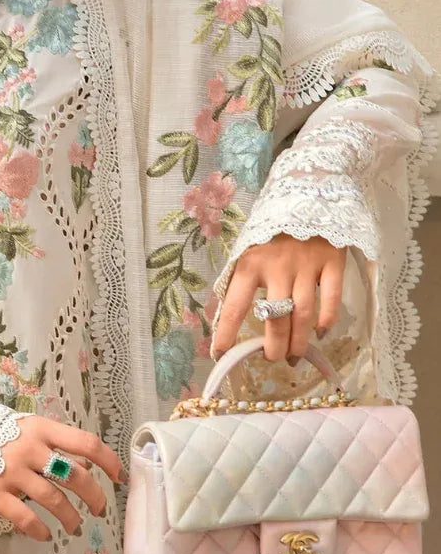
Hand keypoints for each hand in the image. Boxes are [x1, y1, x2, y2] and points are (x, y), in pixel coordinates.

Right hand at [0, 415, 125, 541]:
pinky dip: (38, 529)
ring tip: (76, 527)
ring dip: (70, 518)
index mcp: (41, 430)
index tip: (119, 478)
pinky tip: (46, 536)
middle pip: (74, 476)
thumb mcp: (29, 430)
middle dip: (94, 497)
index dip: (108, 461)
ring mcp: (11, 472)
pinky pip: (23, 517)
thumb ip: (56, 445)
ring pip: (53, 500)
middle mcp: (29, 449)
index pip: (86, 443)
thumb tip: (86, 466)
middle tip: (100, 510)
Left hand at [211, 233, 346, 363]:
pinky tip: (320, 332)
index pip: (235, 307)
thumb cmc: (271, 232)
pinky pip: (331, 299)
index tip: (220, 355)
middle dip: (273, 346)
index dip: (227, 334)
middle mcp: (278, 267)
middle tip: (272, 358)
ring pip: (303, 314)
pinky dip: (327, 320)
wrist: (307, 195)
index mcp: (249, 265)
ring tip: (294, 356)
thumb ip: (239, 282)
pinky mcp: (332, 262)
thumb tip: (223, 319)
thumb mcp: (247, 251)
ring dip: (299, 341)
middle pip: (276, 318)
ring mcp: (307, 265)